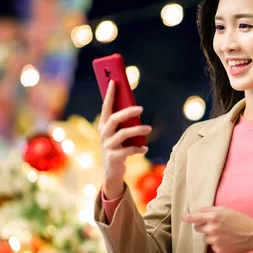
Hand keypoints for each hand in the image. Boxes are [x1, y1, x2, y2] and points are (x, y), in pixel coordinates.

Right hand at [98, 80, 151, 197]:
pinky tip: (145, 148)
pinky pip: (128, 151)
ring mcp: (107, 146)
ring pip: (123, 134)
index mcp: (104, 125)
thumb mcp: (119, 133)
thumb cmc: (118, 146)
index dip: (109, 95)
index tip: (114, 82)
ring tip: (149, 128)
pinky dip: (139, 148)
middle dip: (127, 112)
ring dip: (137, 130)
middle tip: (141, 108)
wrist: (112, 170)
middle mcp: (104, 134)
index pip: (106, 107)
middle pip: (114, 119)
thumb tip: (136, 108)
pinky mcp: (113, 157)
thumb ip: (124, 122)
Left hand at [182, 207, 252, 252]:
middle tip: (214, 224)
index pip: (194, 217)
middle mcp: (212, 229)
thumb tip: (198, 212)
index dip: (188, 217)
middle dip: (203, 226)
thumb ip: (210, 210)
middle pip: (197, 228)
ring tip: (224, 233)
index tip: (184, 218)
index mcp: (214, 217)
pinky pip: (212, 246)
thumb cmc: (241, 220)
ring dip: (210, 235)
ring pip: (205, 238)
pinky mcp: (219, 250)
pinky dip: (217, 243)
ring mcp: (215, 241)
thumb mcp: (226, 210)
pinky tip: (227, 240)